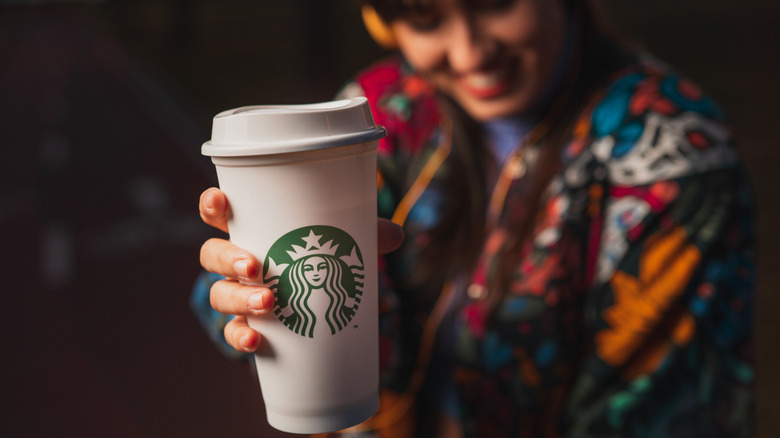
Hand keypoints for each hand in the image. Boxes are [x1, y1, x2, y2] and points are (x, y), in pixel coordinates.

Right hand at [198, 187, 403, 352]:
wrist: (322, 301)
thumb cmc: (324, 257)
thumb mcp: (345, 241)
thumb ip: (368, 234)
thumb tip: (397, 234)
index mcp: (252, 230)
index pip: (219, 213)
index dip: (212, 205)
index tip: (220, 201)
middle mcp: (237, 261)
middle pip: (212, 255)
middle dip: (228, 258)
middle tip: (256, 266)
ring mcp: (238, 294)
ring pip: (219, 294)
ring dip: (238, 298)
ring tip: (268, 303)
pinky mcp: (247, 324)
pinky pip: (232, 331)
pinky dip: (240, 336)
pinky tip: (255, 341)